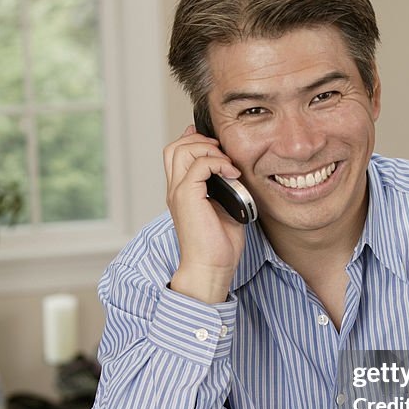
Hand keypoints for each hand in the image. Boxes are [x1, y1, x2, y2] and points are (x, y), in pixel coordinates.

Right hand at [163, 125, 246, 303]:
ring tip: (227, 163)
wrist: (211, 268)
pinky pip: (199, 164)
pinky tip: (232, 174)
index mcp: (181, 193)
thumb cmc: (218, 246)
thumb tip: (233, 172)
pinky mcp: (187, 196)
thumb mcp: (224, 208)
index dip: (193, 142)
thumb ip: (224, 188)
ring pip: (181, 149)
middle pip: (175, 147)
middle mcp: (175, 190)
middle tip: (221, 152)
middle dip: (200, 141)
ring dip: (208, 149)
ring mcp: (178, 192)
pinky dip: (218, 162)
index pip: (176, 155)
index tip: (217, 146)